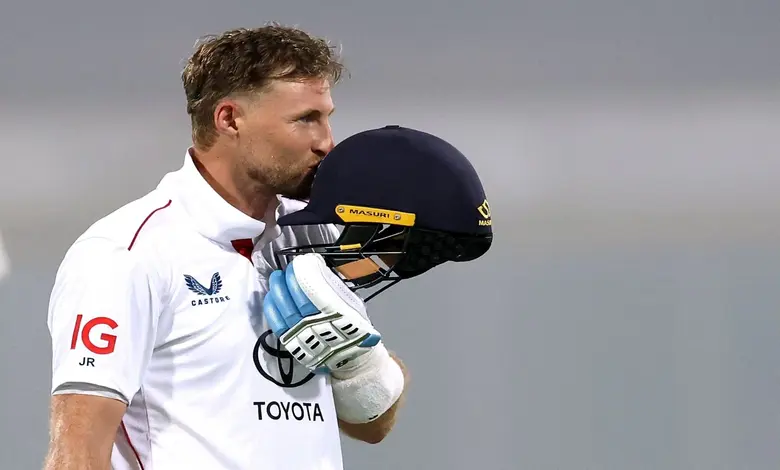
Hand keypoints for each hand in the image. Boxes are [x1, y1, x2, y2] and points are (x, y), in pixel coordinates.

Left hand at [262, 253, 381, 373]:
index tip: (299, 264)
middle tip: (286, 270)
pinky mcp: (293, 344)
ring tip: (276, 278)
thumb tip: (316, 269)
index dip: (304, 276)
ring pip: (285, 312)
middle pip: (298, 302)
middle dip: (289, 281)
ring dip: (278, 292)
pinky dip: (272, 309)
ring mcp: (304, 337)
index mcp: (337, 316)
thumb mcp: (353, 304)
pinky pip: (277, 325)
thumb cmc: (353, 327)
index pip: (316, 292)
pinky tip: (270, 297)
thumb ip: (335, 288)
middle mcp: (319, 327)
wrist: (352, 358)